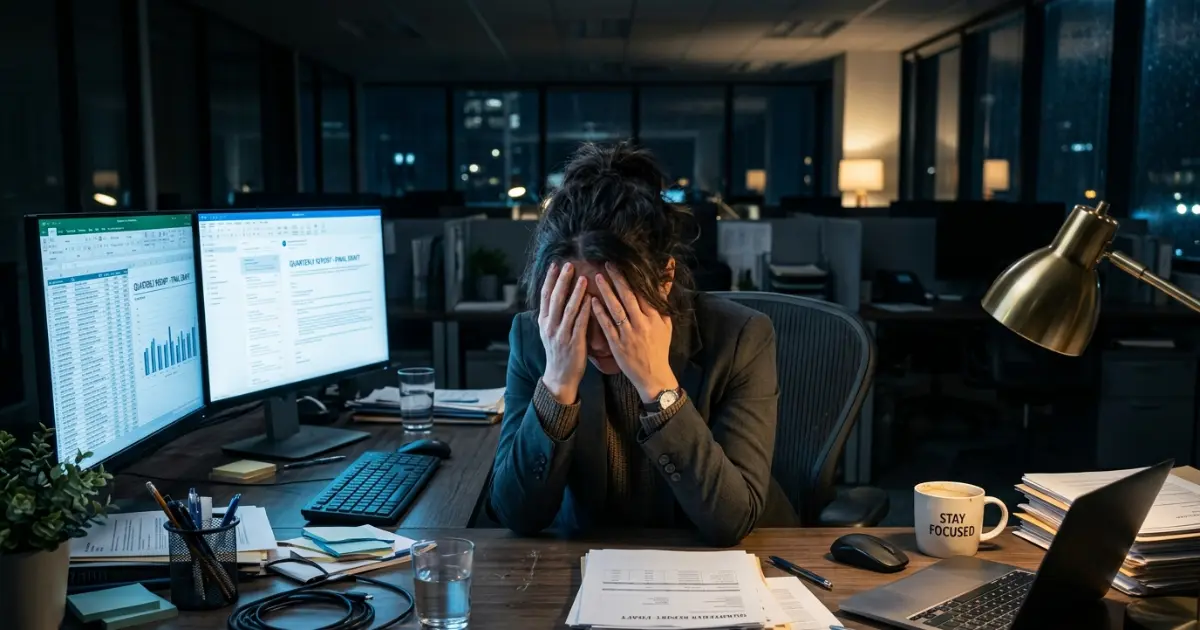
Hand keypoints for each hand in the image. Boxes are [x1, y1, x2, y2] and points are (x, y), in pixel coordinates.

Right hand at [538, 262, 589, 403]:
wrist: (560, 376)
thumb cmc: (559, 352)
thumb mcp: (550, 332)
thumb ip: (553, 314)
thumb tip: (557, 295)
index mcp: (544, 322)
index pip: (545, 296)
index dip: (550, 279)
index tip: (555, 265)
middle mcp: (550, 326)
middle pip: (555, 299)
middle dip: (562, 281)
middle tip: (569, 265)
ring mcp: (561, 335)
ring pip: (568, 310)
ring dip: (575, 293)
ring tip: (583, 278)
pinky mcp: (574, 343)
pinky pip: (580, 324)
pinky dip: (585, 310)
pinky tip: (591, 299)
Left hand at [590, 263, 678, 402]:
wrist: (653, 374)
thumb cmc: (659, 347)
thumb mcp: (666, 324)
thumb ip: (663, 301)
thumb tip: (667, 278)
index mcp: (655, 317)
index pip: (643, 293)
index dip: (633, 277)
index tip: (625, 263)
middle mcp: (642, 323)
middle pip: (628, 297)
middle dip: (618, 279)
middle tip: (608, 263)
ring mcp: (628, 334)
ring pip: (616, 309)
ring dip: (606, 292)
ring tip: (598, 277)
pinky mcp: (617, 344)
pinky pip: (607, 325)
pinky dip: (600, 313)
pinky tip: (592, 301)